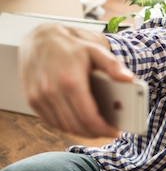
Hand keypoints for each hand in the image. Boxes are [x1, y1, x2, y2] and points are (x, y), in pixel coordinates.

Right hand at [18, 23, 134, 137]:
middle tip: (107, 132)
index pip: (88, 116)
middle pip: (76, 125)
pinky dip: (66, 126)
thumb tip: (128, 78)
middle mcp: (51, 90)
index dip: (103, 129)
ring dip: (81, 131)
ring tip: (96, 128)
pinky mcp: (31, 99)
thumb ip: (113, 65)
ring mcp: (38, 96)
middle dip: (94, 133)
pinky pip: (50, 121)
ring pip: (62, 126)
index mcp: (70, 81)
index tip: (114, 132)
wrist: (39, 38)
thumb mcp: (96, 50)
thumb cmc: (71, 46)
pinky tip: (78, 122)